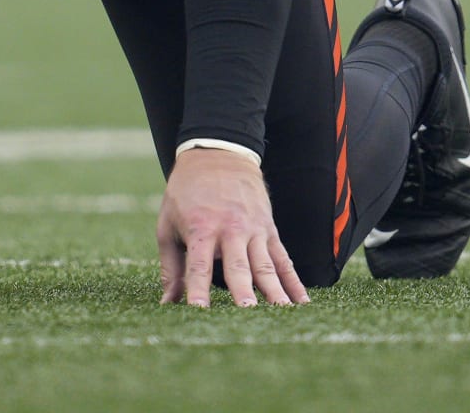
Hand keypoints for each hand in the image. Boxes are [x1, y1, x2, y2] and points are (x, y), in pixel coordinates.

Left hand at [156, 147, 308, 308]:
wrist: (218, 154)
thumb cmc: (186, 193)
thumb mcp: (167, 224)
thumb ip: (171, 266)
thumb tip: (167, 304)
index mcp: (201, 228)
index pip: (198, 265)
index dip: (198, 289)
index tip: (199, 311)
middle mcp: (230, 229)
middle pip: (238, 266)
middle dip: (243, 291)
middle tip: (248, 314)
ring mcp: (253, 230)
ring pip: (266, 266)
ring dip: (275, 291)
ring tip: (283, 313)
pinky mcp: (269, 230)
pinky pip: (283, 259)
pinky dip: (293, 282)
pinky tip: (302, 303)